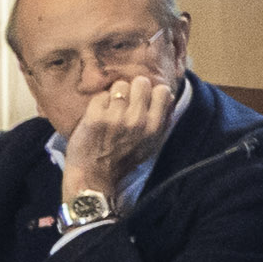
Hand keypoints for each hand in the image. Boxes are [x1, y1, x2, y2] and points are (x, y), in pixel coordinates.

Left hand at [61, 67, 178, 203]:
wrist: (94, 178)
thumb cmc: (123, 161)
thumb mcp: (151, 145)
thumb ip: (161, 121)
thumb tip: (168, 97)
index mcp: (154, 128)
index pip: (162, 91)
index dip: (152, 93)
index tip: (144, 101)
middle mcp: (138, 121)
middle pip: (141, 82)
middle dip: (133, 90)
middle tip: (125, 102)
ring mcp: (116, 118)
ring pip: (119, 86)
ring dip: (114, 95)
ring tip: (111, 110)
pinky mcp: (95, 117)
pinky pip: (101, 95)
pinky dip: (99, 104)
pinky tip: (98, 116)